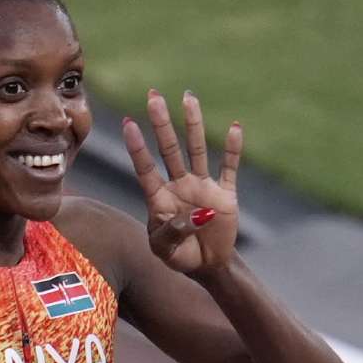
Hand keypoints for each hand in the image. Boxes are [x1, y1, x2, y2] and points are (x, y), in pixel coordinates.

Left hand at [122, 89, 243, 272]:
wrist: (206, 266)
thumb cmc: (178, 256)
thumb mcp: (164, 250)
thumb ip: (174, 232)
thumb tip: (198, 214)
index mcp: (159, 198)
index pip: (145, 168)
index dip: (136, 147)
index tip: (128, 123)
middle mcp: (179, 185)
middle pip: (169, 149)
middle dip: (161, 123)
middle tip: (153, 96)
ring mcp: (202, 187)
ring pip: (197, 150)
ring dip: (193, 125)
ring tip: (188, 98)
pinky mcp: (225, 194)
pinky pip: (229, 168)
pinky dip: (233, 150)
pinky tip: (234, 128)